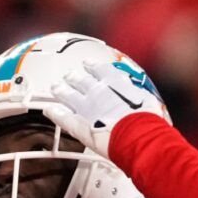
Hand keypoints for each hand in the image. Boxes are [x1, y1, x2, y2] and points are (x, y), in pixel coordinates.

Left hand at [47, 60, 167, 159]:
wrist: (137, 134)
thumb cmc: (148, 121)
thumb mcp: (150, 103)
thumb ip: (142, 100)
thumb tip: (147, 105)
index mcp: (117, 83)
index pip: (103, 70)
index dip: (93, 66)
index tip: (88, 63)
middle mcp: (99, 91)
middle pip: (82, 81)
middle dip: (75, 78)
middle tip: (69, 75)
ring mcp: (86, 107)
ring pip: (69, 95)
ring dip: (62, 91)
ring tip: (56, 88)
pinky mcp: (77, 124)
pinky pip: (62, 116)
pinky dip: (54, 113)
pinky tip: (47, 110)